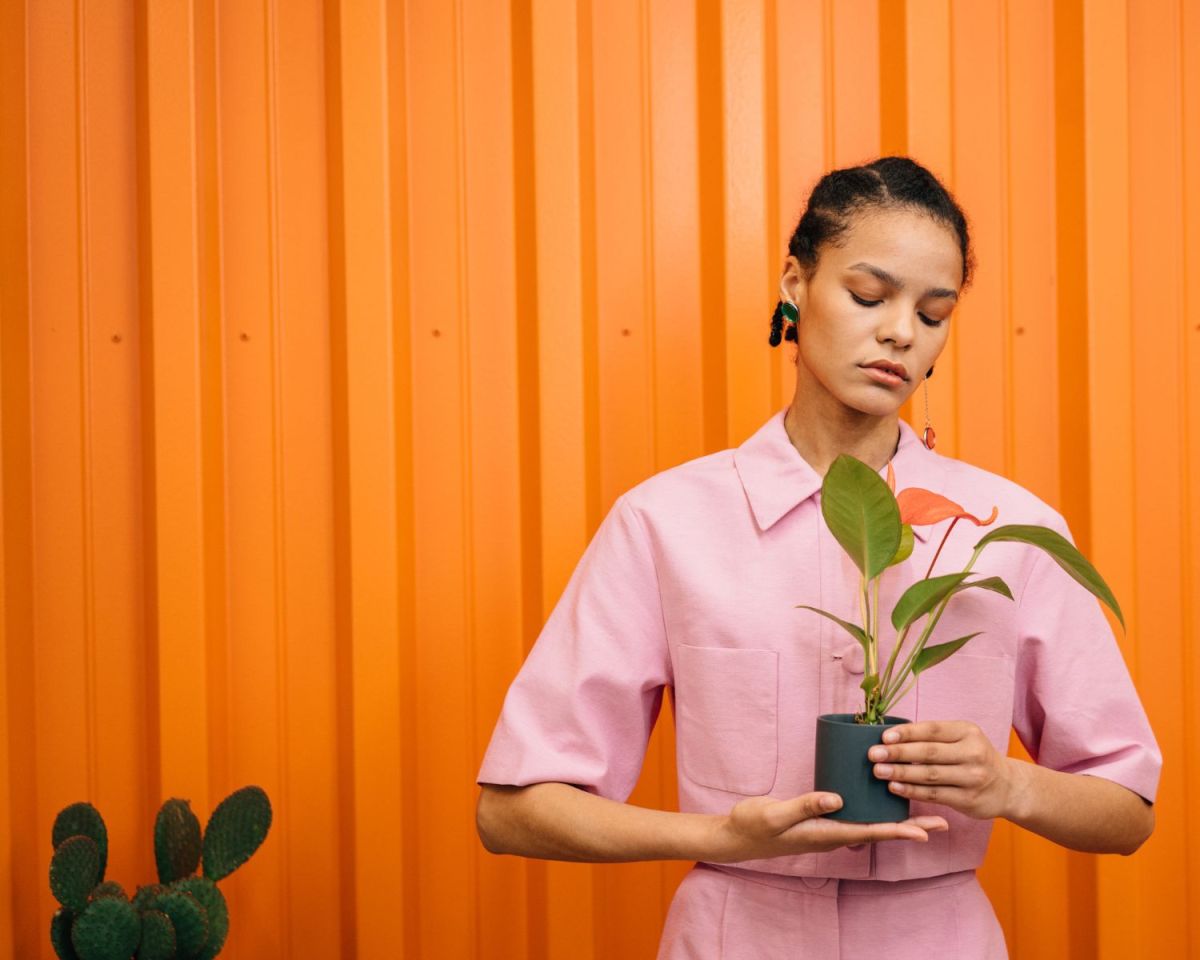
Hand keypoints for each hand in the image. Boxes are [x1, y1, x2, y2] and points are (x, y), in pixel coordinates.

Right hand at [708, 792, 948, 862]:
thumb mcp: (775, 815)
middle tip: (942, 821)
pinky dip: (874, 810)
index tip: (927, 831)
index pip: (871, 832)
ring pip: (870, 824)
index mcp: (826, 833)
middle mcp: (833, 833)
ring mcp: (827, 828)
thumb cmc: (753, 826)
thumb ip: (804, 806)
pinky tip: (880, 799)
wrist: (736, 836)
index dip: (900, 830)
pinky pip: (856, 816)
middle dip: (909, 826)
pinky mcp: (820, 819)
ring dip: (896, 819)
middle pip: (879, 830)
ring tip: (921, 809)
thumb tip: (837, 799)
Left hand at [868, 720, 1013, 819]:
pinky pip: (934, 794)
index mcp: (968, 732)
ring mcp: (972, 778)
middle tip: (873, 754)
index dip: (907, 733)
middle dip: (898, 753)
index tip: (884, 737)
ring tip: (878, 771)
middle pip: (929, 752)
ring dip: (901, 773)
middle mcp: (973, 753)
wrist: (1008, 787)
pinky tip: (894, 787)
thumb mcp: (962, 738)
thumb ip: (934, 736)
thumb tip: (891, 736)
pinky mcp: (969, 799)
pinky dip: (912, 791)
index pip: (932, 730)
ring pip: (930, 775)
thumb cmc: (973, 756)